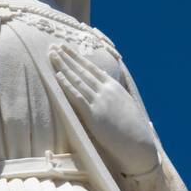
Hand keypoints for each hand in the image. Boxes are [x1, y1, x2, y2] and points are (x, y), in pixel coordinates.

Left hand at [49, 43, 158, 174]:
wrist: (138, 144)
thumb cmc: (132, 128)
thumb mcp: (125, 105)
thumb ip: (114, 94)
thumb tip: (104, 86)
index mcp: (114, 87)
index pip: (92, 68)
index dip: (78, 58)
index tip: (67, 49)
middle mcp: (106, 90)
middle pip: (82, 70)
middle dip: (67, 57)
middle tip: (54, 46)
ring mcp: (100, 101)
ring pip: (78, 79)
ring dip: (63, 66)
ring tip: (52, 55)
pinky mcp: (94, 114)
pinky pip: (77, 96)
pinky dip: (67, 84)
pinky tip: (58, 75)